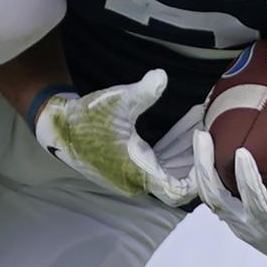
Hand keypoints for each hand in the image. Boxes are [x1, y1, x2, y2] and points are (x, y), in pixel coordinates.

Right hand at [32, 71, 193, 204]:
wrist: (58, 127)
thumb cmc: (86, 117)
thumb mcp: (116, 102)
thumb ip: (143, 92)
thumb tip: (162, 76)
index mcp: (137, 173)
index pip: (181, 191)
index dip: (199, 172)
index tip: (203, 141)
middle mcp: (137, 182)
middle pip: (181, 179)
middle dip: (196, 154)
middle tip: (209, 126)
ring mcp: (132, 177)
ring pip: (171, 171)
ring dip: (186, 149)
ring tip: (200, 121)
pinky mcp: (130, 169)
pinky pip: (161, 165)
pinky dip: (174, 149)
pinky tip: (184, 127)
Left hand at [193, 135, 266, 266]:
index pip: (254, 202)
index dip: (246, 178)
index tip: (242, 152)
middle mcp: (249, 227)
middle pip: (216, 199)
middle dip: (205, 168)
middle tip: (202, 135)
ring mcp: (239, 225)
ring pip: (211, 198)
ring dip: (202, 170)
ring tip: (201, 138)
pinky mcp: (237, 220)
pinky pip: (216, 198)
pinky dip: (210, 177)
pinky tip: (210, 152)